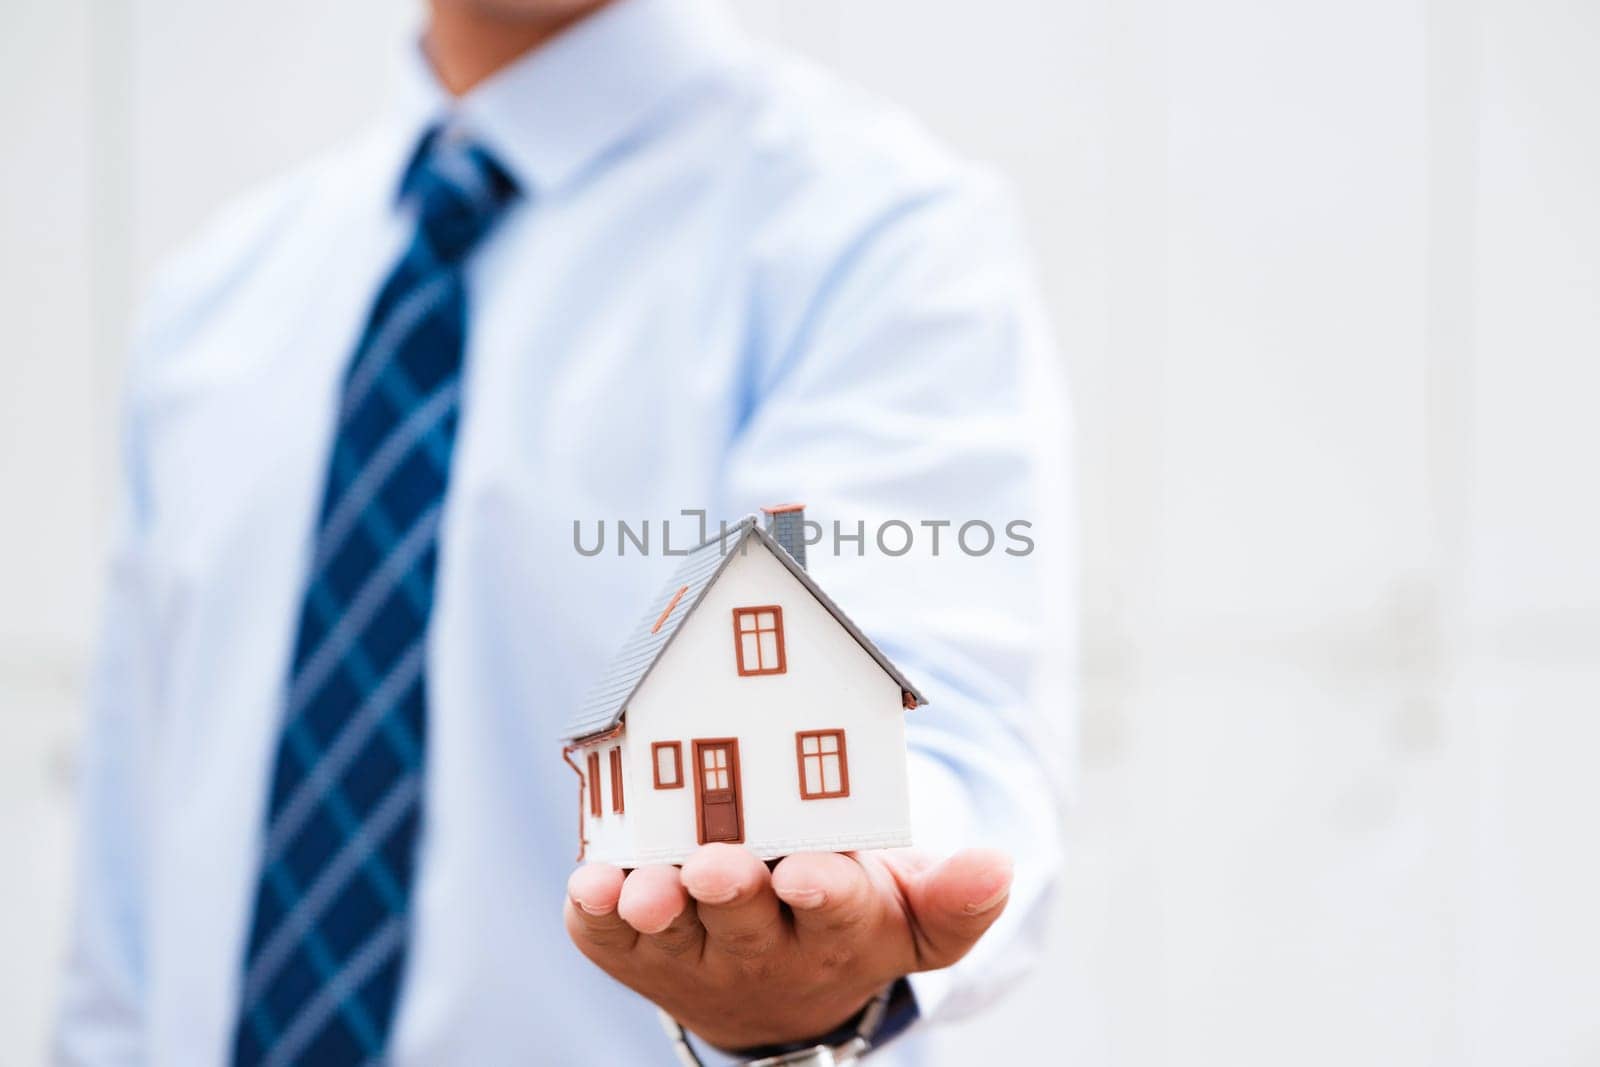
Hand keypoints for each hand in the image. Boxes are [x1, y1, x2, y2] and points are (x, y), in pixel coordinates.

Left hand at [563, 844, 1011, 1050]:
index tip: (809, 871)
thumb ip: (955, 897)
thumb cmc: (844, 915)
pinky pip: (607, 937)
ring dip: (657, 908)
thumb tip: (999, 864)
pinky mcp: (634, 948)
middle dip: (732, 890)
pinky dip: (595, 913)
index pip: (837, 910)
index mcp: (838, 925)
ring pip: (672, 932)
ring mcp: (693, 952)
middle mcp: (763, 945)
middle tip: (718, 866)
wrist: (773, 982)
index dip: (823, 891)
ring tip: (648, 886)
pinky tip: (590, 884)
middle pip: (746, 920)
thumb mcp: (910, 910)